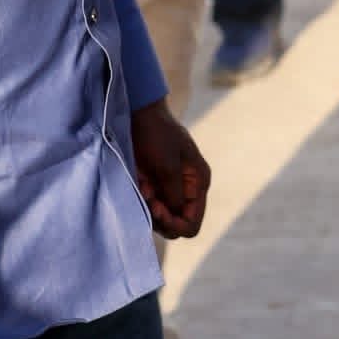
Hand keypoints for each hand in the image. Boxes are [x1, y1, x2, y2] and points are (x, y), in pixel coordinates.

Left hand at [129, 99, 209, 238]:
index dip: (175, 224)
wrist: (140, 114)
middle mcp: (187, 190)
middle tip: (148, 197)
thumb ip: (174, 195)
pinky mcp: (156, 186)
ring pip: (162, 218)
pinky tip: (140, 184)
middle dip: (161, 216)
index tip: (157, 209)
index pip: (192, 223)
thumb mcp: (168, 166)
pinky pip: (150, 207)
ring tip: (143, 187)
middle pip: (176, 224)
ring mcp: (171, 189)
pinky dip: (143, 201)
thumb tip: (176, 219)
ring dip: (150, 208)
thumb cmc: (157, 135)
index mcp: (198, 184)